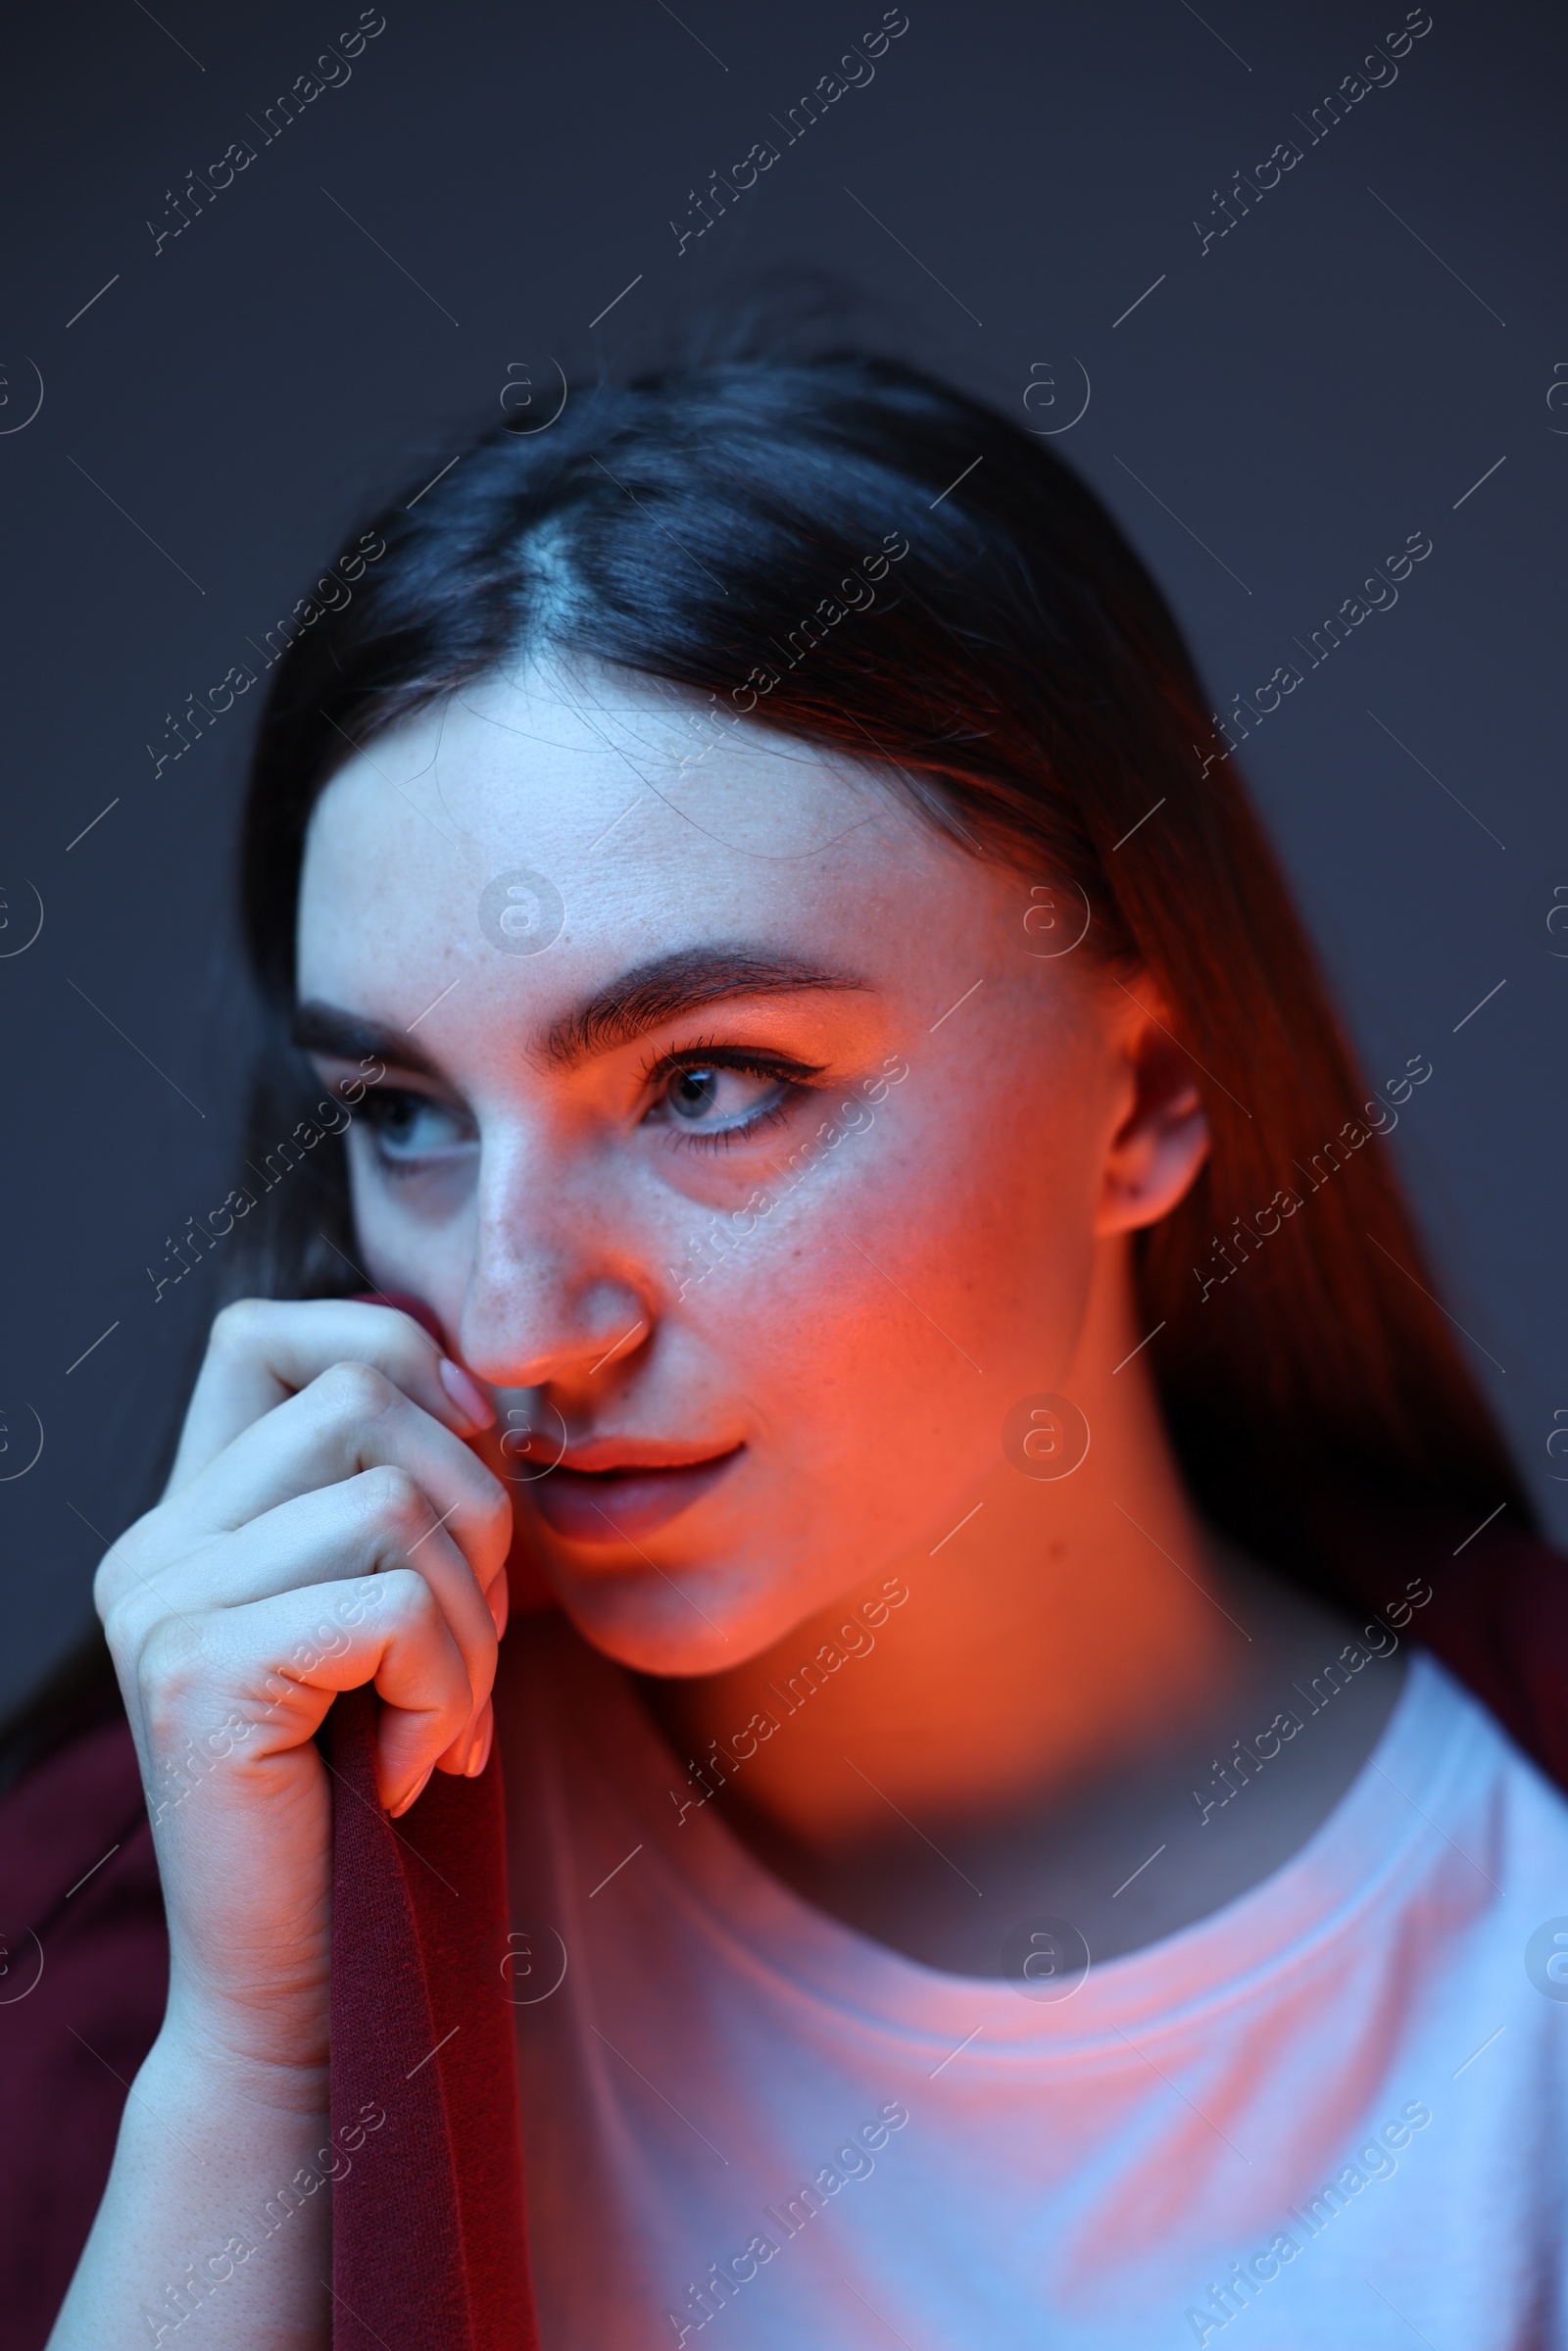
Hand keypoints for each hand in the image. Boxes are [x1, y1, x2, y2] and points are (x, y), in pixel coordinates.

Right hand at [95, 1298, 509, 2072]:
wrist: (315, 1986)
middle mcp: (153, 1545)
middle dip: (473, 1514)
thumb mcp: (394, 1618)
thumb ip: (403, 1498)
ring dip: (469, 1624)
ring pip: (392, 1499)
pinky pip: (391, 1604)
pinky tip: (408, 1770)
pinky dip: (444, 1688)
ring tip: (438, 1724)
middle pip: (363, 1396)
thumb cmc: (376, 1798)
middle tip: (466, 1654)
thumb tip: (488, 1398)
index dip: (394, 1355)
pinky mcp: (196, 1674)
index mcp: (192, 1516)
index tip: (468, 1460)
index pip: (272, 1332)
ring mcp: (162, 1605)